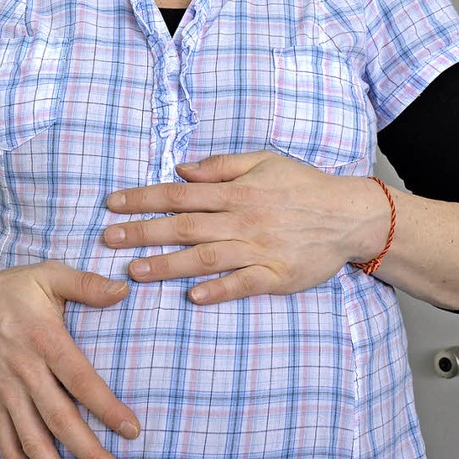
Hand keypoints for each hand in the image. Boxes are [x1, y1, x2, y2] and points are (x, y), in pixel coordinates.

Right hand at [0, 260, 138, 458]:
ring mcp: (7, 390)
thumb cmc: (10, 288)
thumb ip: (86, 284)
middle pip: (59, 419)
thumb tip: (123, 290)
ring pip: (33, 438)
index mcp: (44, 339)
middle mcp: (25, 370)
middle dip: (89, 451)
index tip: (130, 429)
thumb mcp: (49, 275)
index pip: (79, 379)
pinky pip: (7, 439)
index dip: (105, 407)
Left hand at [104, 151, 387, 303]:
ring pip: (206, 257)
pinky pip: (243, 284)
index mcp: (236, 191)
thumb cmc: (302, 184)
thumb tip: (181, 170)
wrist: (349, 215)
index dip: (144, 198)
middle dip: (144, 231)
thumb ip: (220, 166)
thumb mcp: (263, 161)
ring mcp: (259, 249)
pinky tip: (193, 297)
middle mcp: (243, 219)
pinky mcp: (276, 276)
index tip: (114, 204)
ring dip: (169, 264)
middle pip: (185, 226)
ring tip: (135, 271)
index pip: (180, 194)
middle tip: (109, 238)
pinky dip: (219, 290)